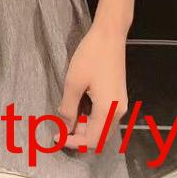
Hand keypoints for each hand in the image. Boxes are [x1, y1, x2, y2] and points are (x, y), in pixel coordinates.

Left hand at [56, 20, 127, 152]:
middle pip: (99, 137)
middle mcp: (118, 112)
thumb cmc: (90, 56)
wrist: (110, 35)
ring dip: (86, 129)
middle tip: (60, 129)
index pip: (90, 139)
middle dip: (79, 137)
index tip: (56, 137)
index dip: (72, 142)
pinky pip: (106, 117)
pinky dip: (92, 120)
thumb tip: (65, 126)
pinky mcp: (119, 96)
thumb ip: (69, 108)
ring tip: (68, 120)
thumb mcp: (74, 82)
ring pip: (103, 128)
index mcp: (107, 111)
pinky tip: (80, 110)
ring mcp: (120, 104)